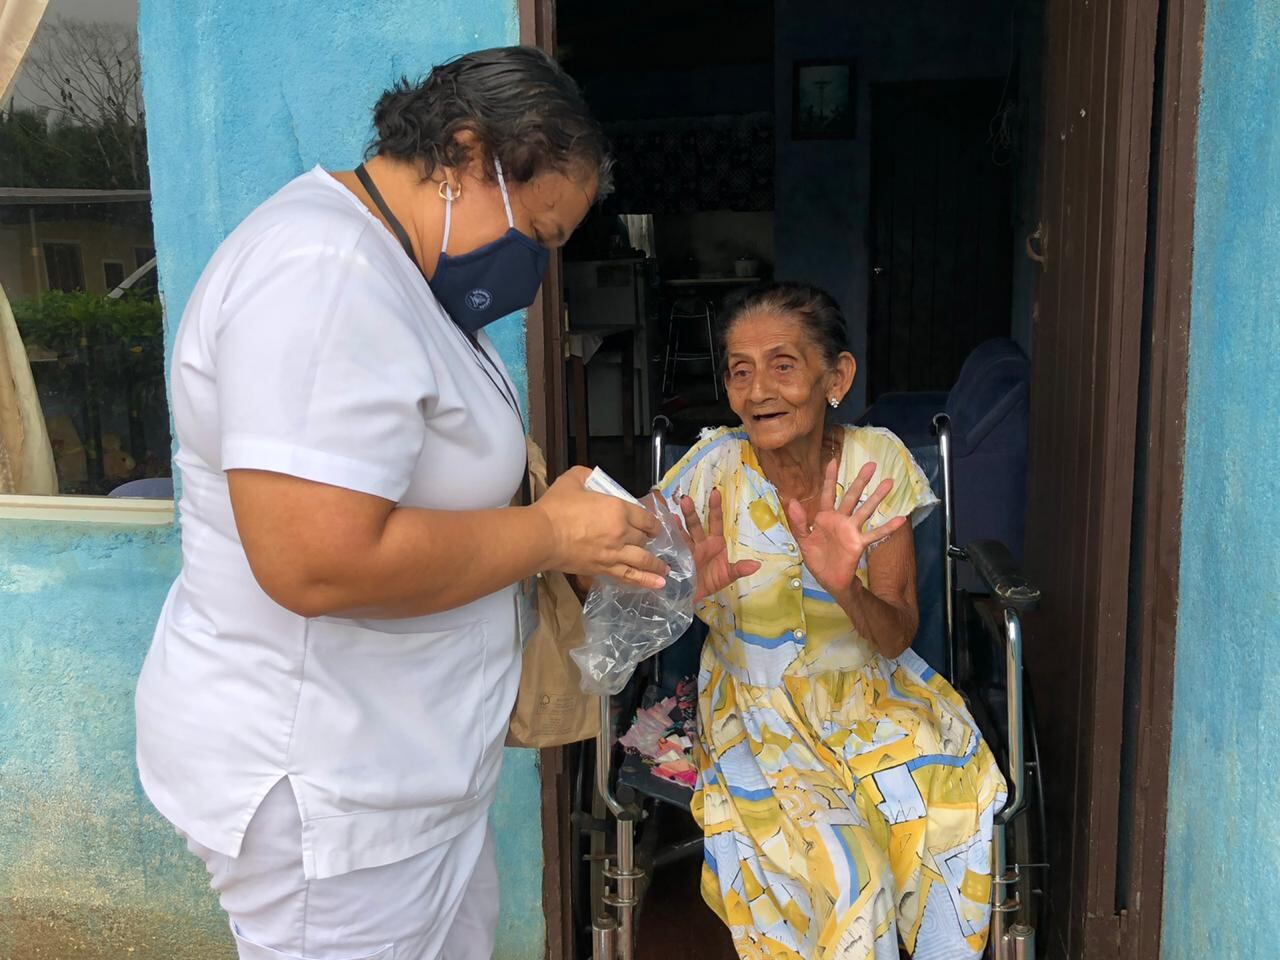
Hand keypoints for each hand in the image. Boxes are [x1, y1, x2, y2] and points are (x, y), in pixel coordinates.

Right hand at [534, 467, 668, 588]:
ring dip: (656, 565)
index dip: (653, 523)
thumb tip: (593, 477)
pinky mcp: (603, 569)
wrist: (542, 535)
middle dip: (650, 540)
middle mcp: (622, 532)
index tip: (655, 527)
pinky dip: (645, 581)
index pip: (645, 517)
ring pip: (643, 560)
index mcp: (618, 509)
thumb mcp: (573, 479)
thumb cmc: (556, 507)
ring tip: (665, 570)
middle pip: (644, 538)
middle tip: (652, 543)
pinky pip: (629, 576)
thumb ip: (587, 475)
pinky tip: (656, 584)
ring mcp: (614, 553)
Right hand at [680, 488, 760, 602]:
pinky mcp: (676, 558)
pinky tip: (666, 529)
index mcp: (714, 543)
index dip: (715, 508)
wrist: (695, 596)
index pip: (716, 522)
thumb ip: (739, 569)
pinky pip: (673, 547)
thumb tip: (757, 565)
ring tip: (673, 515)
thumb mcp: (727, 576)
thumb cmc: (712, 582)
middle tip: (686, 499)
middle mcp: (700, 542)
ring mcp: (687, 549)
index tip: (715, 493)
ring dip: (678, 523)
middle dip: (690, 512)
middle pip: (695, 525)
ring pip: (683, 533)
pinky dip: (670, 538)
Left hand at [784, 460, 905, 596]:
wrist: (830, 580)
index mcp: (824, 518)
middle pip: (851, 496)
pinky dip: (888, 527)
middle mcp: (840, 520)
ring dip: (877, 497)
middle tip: (872, 465)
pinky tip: (900, 519)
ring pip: (865, 510)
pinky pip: (875, 534)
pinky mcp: (858, 543)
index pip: (828, 493)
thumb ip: (798, 522)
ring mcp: (851, 530)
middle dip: (860, 481)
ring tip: (889, 482)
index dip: (830, 478)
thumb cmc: (818, 559)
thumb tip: (792, 501)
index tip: (833, 461)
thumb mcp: (803, 540)